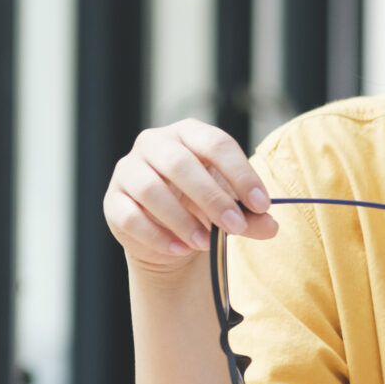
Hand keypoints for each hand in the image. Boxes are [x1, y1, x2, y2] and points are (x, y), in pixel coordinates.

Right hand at [103, 120, 277, 278]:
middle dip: (212, 197)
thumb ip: (252, 216)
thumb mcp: (232, 207)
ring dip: (182, 219)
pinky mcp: (113, 201)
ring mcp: (128, 170)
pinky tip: (180, 250)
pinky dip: (157, 236)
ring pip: (150, 189)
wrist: (170, 233)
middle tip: (235, 226)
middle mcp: (154, 144)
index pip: (216, 143)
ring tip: (206, 243)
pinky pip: (130, 216)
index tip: (262, 205)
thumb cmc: (205, 207)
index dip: (241, 174)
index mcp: (189, 134)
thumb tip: (271, 226)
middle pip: (180, 163)